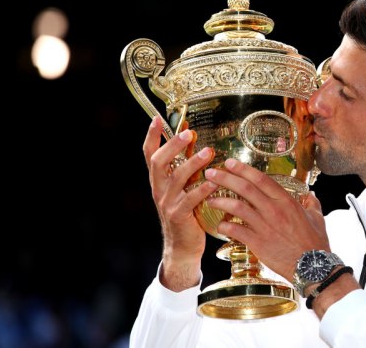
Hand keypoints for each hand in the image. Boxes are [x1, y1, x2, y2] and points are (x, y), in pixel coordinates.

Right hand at [143, 116, 216, 290]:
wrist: (182, 247)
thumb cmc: (186, 211)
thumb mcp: (182, 186)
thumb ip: (185, 162)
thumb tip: (190, 135)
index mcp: (158, 180)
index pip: (149, 154)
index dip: (151, 136)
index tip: (156, 119)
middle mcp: (158, 189)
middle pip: (158, 162)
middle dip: (173, 145)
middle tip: (189, 134)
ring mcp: (167, 203)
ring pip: (176, 178)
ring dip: (193, 163)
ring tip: (208, 152)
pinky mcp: (179, 216)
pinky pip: (191, 199)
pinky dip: (204, 188)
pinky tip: (216, 181)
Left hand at [204, 158, 329, 281]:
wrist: (312, 266)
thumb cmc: (315, 242)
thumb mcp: (317, 218)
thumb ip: (312, 204)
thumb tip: (311, 195)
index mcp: (286, 201)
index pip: (261, 179)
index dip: (243, 169)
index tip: (230, 163)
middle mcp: (274, 210)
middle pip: (245, 188)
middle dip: (225, 178)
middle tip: (211, 173)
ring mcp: (264, 226)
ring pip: (237, 207)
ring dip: (220, 201)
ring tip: (209, 199)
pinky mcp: (258, 242)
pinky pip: (236, 231)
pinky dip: (225, 227)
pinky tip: (220, 225)